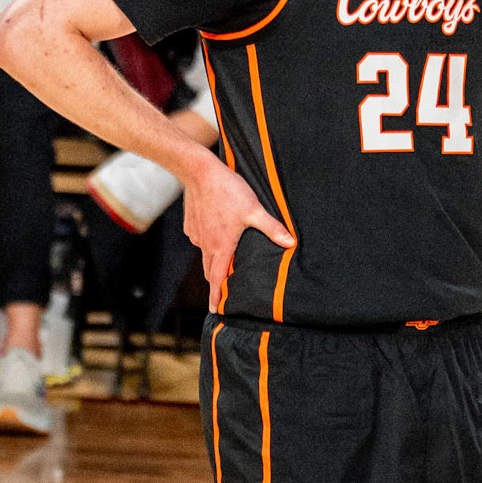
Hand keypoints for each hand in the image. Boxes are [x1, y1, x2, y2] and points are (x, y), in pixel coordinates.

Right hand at [183, 152, 295, 309]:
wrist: (200, 172)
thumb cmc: (228, 191)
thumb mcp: (254, 210)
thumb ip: (272, 228)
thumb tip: (290, 243)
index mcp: (221, 246)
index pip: (217, 278)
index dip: (216, 296)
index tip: (215, 310)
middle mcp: (206, 244)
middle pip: (210, 269)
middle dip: (215, 282)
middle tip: (222, 291)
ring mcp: (196, 234)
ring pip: (205, 252)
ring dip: (214, 258)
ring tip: (225, 256)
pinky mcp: (191, 224)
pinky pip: (200, 238)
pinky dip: (207, 239)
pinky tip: (216, 230)